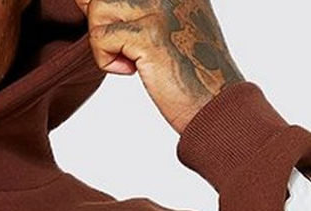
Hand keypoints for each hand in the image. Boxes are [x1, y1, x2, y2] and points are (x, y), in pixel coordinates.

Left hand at [76, 0, 243, 133]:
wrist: (212, 102)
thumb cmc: (185, 69)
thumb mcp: (159, 25)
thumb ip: (130, 7)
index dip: (104, 8)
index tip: (124, 34)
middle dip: (103, 25)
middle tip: (127, 48)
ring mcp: (160, 5)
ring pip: (97, 8)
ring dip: (104, 43)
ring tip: (132, 59)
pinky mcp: (149, 33)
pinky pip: (100, 37)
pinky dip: (106, 61)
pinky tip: (132, 70)